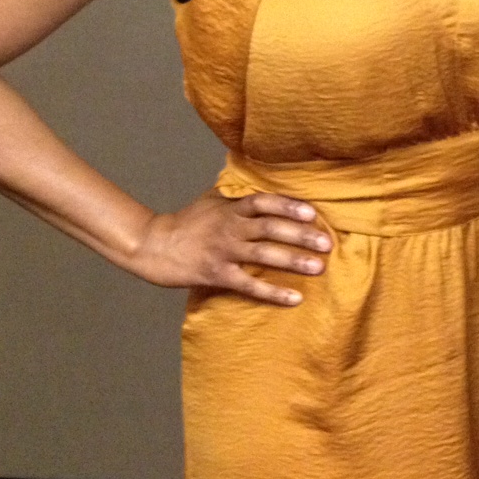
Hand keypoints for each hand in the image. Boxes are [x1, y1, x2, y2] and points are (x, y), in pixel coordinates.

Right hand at [125, 190, 330, 305]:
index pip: (264, 202)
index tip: (312, 212)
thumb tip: (269, 179)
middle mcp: (230, 227)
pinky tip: (295, 298)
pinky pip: (249, 285)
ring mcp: (223, 252)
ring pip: (264, 255)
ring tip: (319, 268)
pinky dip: (273, 292)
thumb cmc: (187, 222)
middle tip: (327, 244)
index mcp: (231, 208)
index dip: (289, 206)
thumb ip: (240, 194)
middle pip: (270, 228)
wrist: (151, 245)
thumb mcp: (213, 200)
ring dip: (293, 261)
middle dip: (301, 235)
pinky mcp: (215, 274)